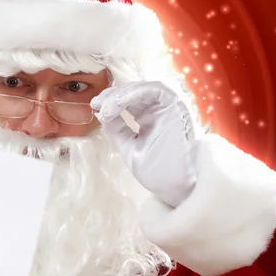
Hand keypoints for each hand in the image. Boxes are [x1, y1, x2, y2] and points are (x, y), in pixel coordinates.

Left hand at [91, 81, 197, 207]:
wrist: (180, 187)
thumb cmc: (159, 171)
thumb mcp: (130, 147)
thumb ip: (117, 129)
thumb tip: (102, 113)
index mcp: (151, 117)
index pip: (128, 101)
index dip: (110, 102)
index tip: (95, 108)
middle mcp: (160, 108)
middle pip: (133, 92)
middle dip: (112, 96)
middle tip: (97, 104)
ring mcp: (169, 105)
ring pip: (141, 88)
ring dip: (121, 94)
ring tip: (106, 108)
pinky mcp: (176, 104)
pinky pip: (154, 90)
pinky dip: (134, 93)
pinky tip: (118, 103)